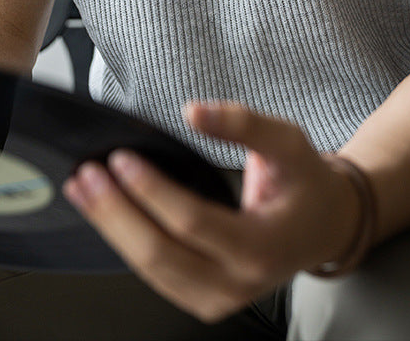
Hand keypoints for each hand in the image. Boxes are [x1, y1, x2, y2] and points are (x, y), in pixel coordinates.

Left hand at [63, 102, 360, 322]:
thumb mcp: (287, 141)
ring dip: (112, 230)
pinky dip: (126, 244)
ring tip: (84, 192)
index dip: (152, 191)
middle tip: (89, 176)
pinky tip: (107, 215)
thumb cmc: (306, 182)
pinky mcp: (205, 298)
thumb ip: (242, 123)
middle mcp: (240, 283)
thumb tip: (193, 111)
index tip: (122, 160)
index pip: (194, 223)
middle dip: (117, 214)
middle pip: (161, 255)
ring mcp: (220, 298)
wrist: (325, 224)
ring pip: (151, 271)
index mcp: (264, 245)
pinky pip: (156, 275)